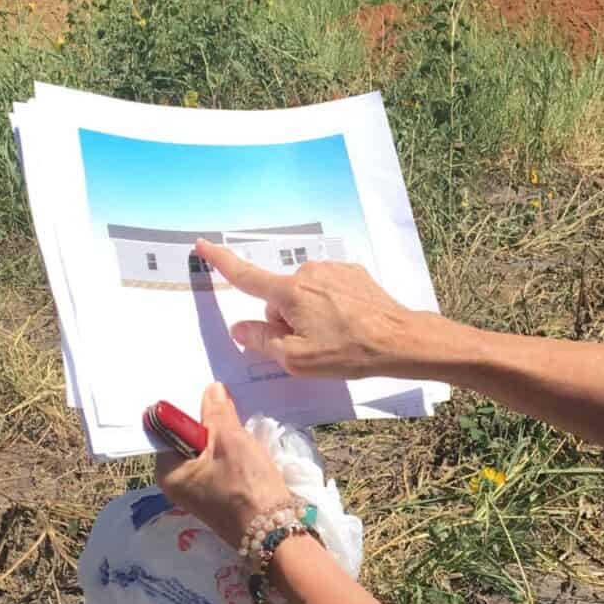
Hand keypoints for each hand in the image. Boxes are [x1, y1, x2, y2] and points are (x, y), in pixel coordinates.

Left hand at [152, 383, 291, 550]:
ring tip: (237, 415)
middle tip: (226, 398)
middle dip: (208, 420)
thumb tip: (211, 389)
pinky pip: (218, 462)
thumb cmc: (247, 486)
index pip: (170, 428)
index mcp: (168, 472)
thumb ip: (217, 412)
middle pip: (189, 438)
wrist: (274, 530)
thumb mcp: (231, 441)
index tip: (206, 389)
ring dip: (222, 434)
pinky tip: (244, 440)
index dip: (189, 407)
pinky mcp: (217, 493)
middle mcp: (177, 482)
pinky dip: (229, 450)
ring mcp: (198, 489)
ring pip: (207, 449)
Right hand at [195, 239, 424, 378]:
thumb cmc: (348, 351)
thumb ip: (262, 341)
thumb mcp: (296, 358)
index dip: (221, 261)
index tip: (203, 245)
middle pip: (278, 298)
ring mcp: (332, 270)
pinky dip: (330, 306)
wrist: (400, 339)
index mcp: (289, 292)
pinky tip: (348, 323)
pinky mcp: (352, 273)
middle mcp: (308, 273)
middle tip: (311, 344)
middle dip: (285, 320)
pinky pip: (326, 289)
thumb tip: (240, 329)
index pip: (245, 276)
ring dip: (309, 313)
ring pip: (303, 294)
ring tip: (335, 336)